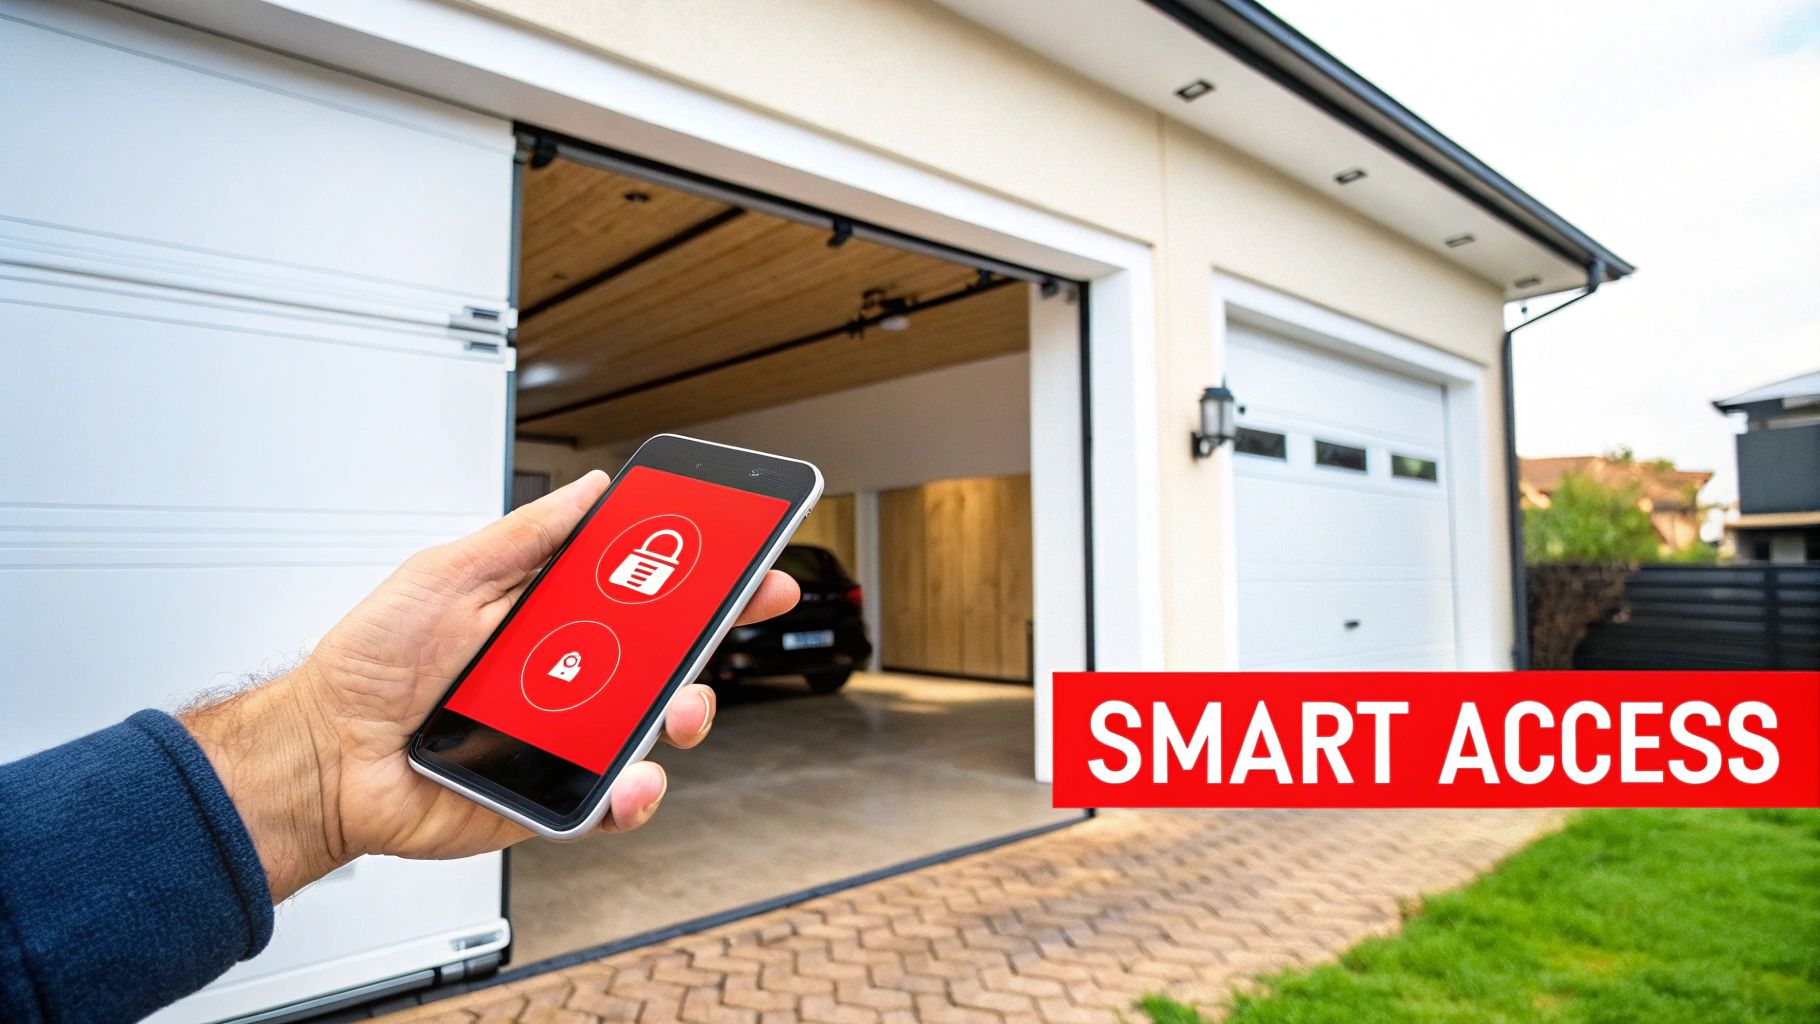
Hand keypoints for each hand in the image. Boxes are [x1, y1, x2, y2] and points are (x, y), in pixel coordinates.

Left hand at [182, 471, 798, 901]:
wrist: (323, 755)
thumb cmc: (371, 663)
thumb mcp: (445, 574)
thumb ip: (523, 536)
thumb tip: (590, 491)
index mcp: (553, 618)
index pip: (646, 594)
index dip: (703, 580)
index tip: (750, 563)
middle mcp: (572, 677)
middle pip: (669, 659)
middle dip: (715, 643)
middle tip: (727, 631)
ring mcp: (568, 738)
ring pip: (655, 730)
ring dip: (683, 716)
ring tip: (674, 711)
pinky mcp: (554, 797)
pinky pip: (614, 802)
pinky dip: (636, 795)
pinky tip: (632, 779)